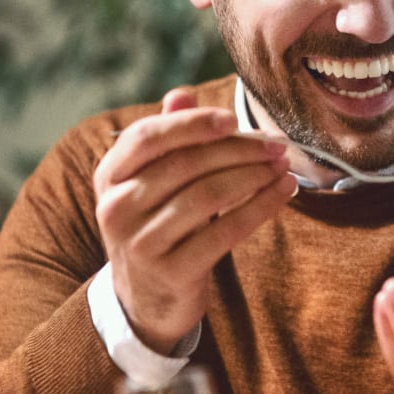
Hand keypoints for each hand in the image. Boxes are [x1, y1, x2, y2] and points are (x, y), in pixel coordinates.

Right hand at [94, 88, 297, 354]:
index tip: (233, 119)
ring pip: (208, 195)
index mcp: (109, 175)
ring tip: (284, 167)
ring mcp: (140, 243)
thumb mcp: (153, 182)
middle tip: (277, 146)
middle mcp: (116, 208)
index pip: (148, 136)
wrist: (146, 299)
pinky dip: (261, 207)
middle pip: (186, 164)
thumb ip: (168, 139)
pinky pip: (226, 231)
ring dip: (255, 176)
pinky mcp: (172, 271)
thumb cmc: (159, 224)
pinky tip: (284, 193)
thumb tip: (182, 94)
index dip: (193, 123)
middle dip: (240, 150)